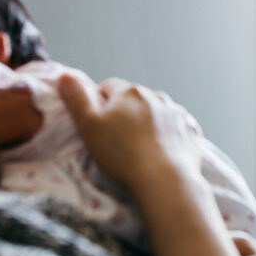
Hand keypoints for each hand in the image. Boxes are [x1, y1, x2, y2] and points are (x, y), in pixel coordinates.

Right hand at [59, 74, 242, 255]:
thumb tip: (65, 76)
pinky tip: (160, 152)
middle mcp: (156, 96)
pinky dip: (168, 135)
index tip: (98, 126)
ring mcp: (176, 113)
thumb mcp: (88, 125)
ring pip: (155, 112)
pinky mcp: (190, 131)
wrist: (164, 179)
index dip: (99, 105)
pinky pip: (175, 127)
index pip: (108, 87)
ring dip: (147, 123)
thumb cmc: (122, 154)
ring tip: (139, 148)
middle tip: (117, 141)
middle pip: (133, 99)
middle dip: (124, 113)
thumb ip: (76, 98)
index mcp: (129, 91)